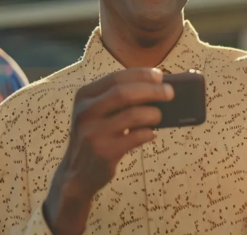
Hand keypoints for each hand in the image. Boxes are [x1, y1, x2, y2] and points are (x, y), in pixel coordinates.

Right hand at [43, 68, 173, 234]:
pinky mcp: (103, 152)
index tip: (160, 75)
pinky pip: (135, 137)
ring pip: (132, 115)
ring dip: (153, 113)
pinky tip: (151, 134)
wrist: (77, 173)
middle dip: (152, 91)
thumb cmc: (96, 134)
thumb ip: (118, 98)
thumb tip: (156, 86)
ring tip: (159, 116)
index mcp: (85, 96)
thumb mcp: (98, 112)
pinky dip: (148, 133)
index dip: (140, 74)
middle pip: (124, 93)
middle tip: (170, 93)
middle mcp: (86, 112)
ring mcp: (93, 133)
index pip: (116, 78)